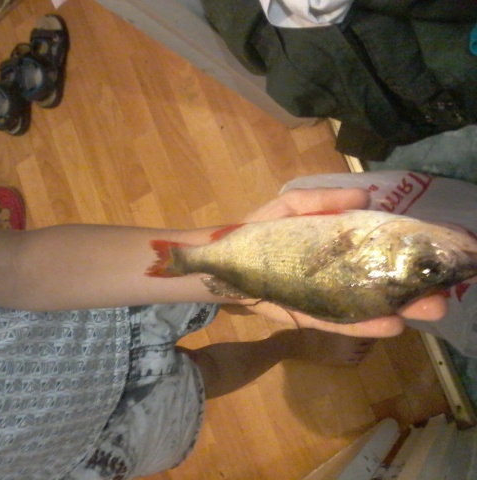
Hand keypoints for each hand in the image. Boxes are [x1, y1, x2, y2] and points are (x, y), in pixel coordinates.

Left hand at [239, 187, 446, 337]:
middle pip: (384, 279)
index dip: (416, 246)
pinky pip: (340, 322)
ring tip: (430, 308)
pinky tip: (392, 325)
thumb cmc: (258, 232)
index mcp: (339, 243)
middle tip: (444, 289)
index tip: (449, 245)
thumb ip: (323, 200)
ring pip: (370, 305)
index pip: (384, 244)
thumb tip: (365, 196)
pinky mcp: (309, 316)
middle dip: (417, 285)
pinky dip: (364, 325)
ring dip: (401, 308)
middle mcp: (339, 271)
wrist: (223, 263)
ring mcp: (326, 296)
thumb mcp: (290, 208)